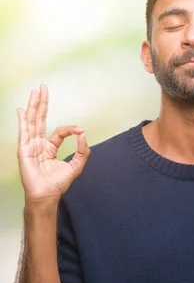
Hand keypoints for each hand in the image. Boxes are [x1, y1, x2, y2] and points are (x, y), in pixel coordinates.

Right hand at [17, 85, 89, 205]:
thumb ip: (82, 150)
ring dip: (33, 106)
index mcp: (49, 148)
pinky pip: (24, 133)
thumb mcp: (76, 165)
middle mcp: (39, 144)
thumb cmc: (58, 183)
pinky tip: (21, 110)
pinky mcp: (24, 150)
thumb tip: (83, 133)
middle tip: (43, 88)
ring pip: (32, 122)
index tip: (80, 130)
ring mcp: (30, 146)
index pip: (59, 131)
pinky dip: (23, 121)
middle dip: (42, 104)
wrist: (47, 195)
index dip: (71, 129)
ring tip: (34, 92)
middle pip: (40, 120)